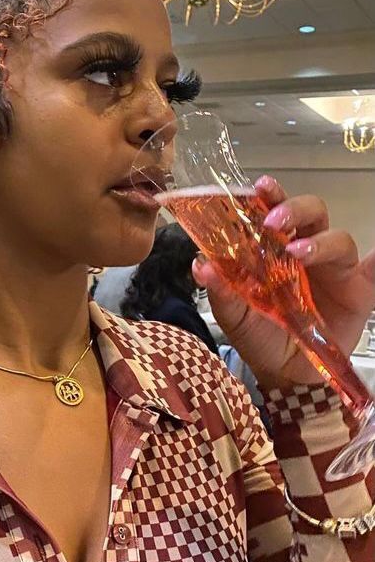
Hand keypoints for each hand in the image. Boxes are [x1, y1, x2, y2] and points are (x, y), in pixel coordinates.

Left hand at [192, 176, 374, 390]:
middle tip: (274, 221)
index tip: (259, 187)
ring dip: (320, 241)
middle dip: (295, 209)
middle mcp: (306, 251)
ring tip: (298, 253)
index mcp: (274, 249)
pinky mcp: (359, 290)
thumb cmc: (259, 337)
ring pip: (338, 239)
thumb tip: (201, 265)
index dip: (270, 196)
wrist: (284, 374)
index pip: (274, 213)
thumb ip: (221, 290)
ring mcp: (334, 269)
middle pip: (312, 214)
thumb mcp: (235, 316)